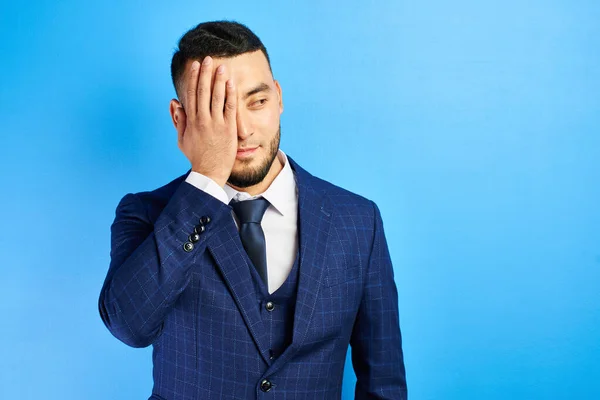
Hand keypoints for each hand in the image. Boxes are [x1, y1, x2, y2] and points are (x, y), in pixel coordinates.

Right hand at [174, 57, 236, 187]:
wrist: (209, 172)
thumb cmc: (196, 156)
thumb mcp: (182, 139)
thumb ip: (180, 121)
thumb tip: (176, 103)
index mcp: (191, 120)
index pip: (191, 94)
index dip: (193, 78)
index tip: (195, 66)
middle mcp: (203, 120)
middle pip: (203, 91)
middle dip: (205, 73)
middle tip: (208, 59)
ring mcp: (216, 124)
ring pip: (217, 97)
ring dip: (219, 80)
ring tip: (222, 66)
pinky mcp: (228, 129)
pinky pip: (230, 108)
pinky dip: (230, 95)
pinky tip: (231, 83)